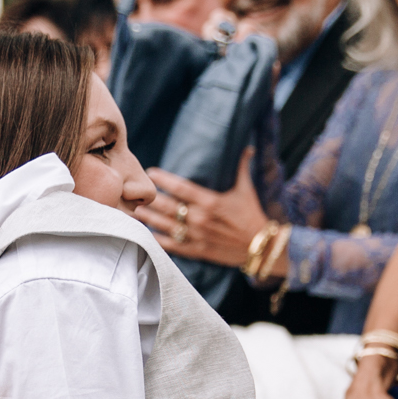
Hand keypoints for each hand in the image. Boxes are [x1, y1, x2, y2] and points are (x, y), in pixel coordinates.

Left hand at [140, 150, 264, 265]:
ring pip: (167, 226)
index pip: (181, 187)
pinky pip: (174, 246)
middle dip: (151, 200)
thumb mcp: (247, 190)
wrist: (261, 247)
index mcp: (210, 201)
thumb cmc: (253, 215)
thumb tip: (247, 148)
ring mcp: (198, 236)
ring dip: (150, 219)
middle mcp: (201, 218)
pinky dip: (160, 241)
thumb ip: (242, 168)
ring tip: (136, 212)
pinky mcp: (198, 250)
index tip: (152, 173)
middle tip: (137, 194)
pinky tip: (149, 235)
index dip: (164, 180)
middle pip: (169, 207)